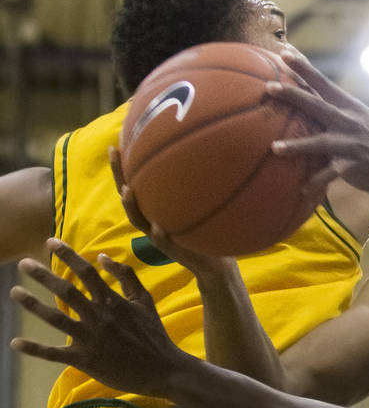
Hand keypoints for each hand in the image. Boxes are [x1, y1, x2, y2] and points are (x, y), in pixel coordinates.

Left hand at [10, 238, 191, 397]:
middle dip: (43, 275)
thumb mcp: (145, 301)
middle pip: (66, 291)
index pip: (87, 272)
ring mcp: (90, 338)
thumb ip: (126, 277)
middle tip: (24, 263)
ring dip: (33, 305)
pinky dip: (35, 349)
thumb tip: (103, 257)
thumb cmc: (154, 335)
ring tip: (15, 292)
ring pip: (56, 318)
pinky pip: (55, 353)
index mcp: (113, 301)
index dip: (68, 255)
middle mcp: (99, 316)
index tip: (50, 242)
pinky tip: (15, 343)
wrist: (163, 369)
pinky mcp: (84, 359)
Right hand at [108, 146, 237, 277]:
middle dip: (119, 175)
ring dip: (131, 206)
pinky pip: (164, 243)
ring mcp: (160, 237)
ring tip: (127, 190)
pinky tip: (158, 227)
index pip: (134, 184)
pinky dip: (160, 235)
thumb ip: (192, 190)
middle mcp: (152, 221)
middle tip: (113, 153)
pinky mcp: (175, 252)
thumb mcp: (196, 208)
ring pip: (140, 220)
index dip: (123, 166)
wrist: (215, 264)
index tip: (116, 143)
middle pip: (128, 197)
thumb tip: (200, 157)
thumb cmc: (205, 233)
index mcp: (154, 211)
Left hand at [267, 55, 368, 202]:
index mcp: (350, 107)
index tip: (283, 53)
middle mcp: (350, 121)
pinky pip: (328, 175)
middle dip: (292, 95)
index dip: (304, 67)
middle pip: (316, 105)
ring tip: (274, 147)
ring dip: (296, 145)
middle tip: (269, 87)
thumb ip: (337, 110)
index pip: (323, 82)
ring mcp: (351, 144)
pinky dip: (314, 182)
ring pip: (319, 142)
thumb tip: (311, 98)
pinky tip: (302, 190)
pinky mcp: (351, 167)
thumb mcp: (361, 121)